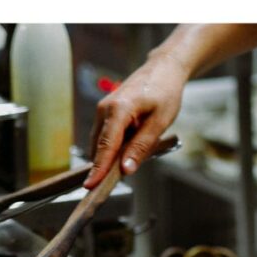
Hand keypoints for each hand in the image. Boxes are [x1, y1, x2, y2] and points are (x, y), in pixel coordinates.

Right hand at [83, 52, 188, 187]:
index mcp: (118, 109)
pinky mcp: (105, 112)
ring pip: (101, 143)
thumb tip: (126, 169)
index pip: (106, 146)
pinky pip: (105, 136)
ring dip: (112, 156)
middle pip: (99, 146)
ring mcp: (102, 109)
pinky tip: (130, 147)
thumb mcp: (159, 122)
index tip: (91, 186)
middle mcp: (105, 109)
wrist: (163, 69)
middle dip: (104, 166)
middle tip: (113, 184)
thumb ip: (141, 147)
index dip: (99, 168)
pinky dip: (114, 147)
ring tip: (133, 157)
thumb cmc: (165, 92)